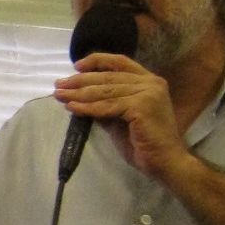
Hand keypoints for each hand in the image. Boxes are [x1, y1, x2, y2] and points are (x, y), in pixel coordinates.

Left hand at [54, 53, 187, 177]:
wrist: (165, 162)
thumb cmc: (144, 144)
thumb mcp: (120, 120)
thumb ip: (106, 106)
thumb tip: (80, 99)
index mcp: (149, 81)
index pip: (120, 62)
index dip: (97, 61)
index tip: (76, 66)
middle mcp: (150, 82)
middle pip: (109, 76)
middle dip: (80, 80)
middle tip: (58, 84)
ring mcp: (148, 92)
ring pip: (106, 91)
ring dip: (79, 94)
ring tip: (59, 95)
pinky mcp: (142, 106)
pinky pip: (108, 106)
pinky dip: (88, 108)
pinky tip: (72, 108)